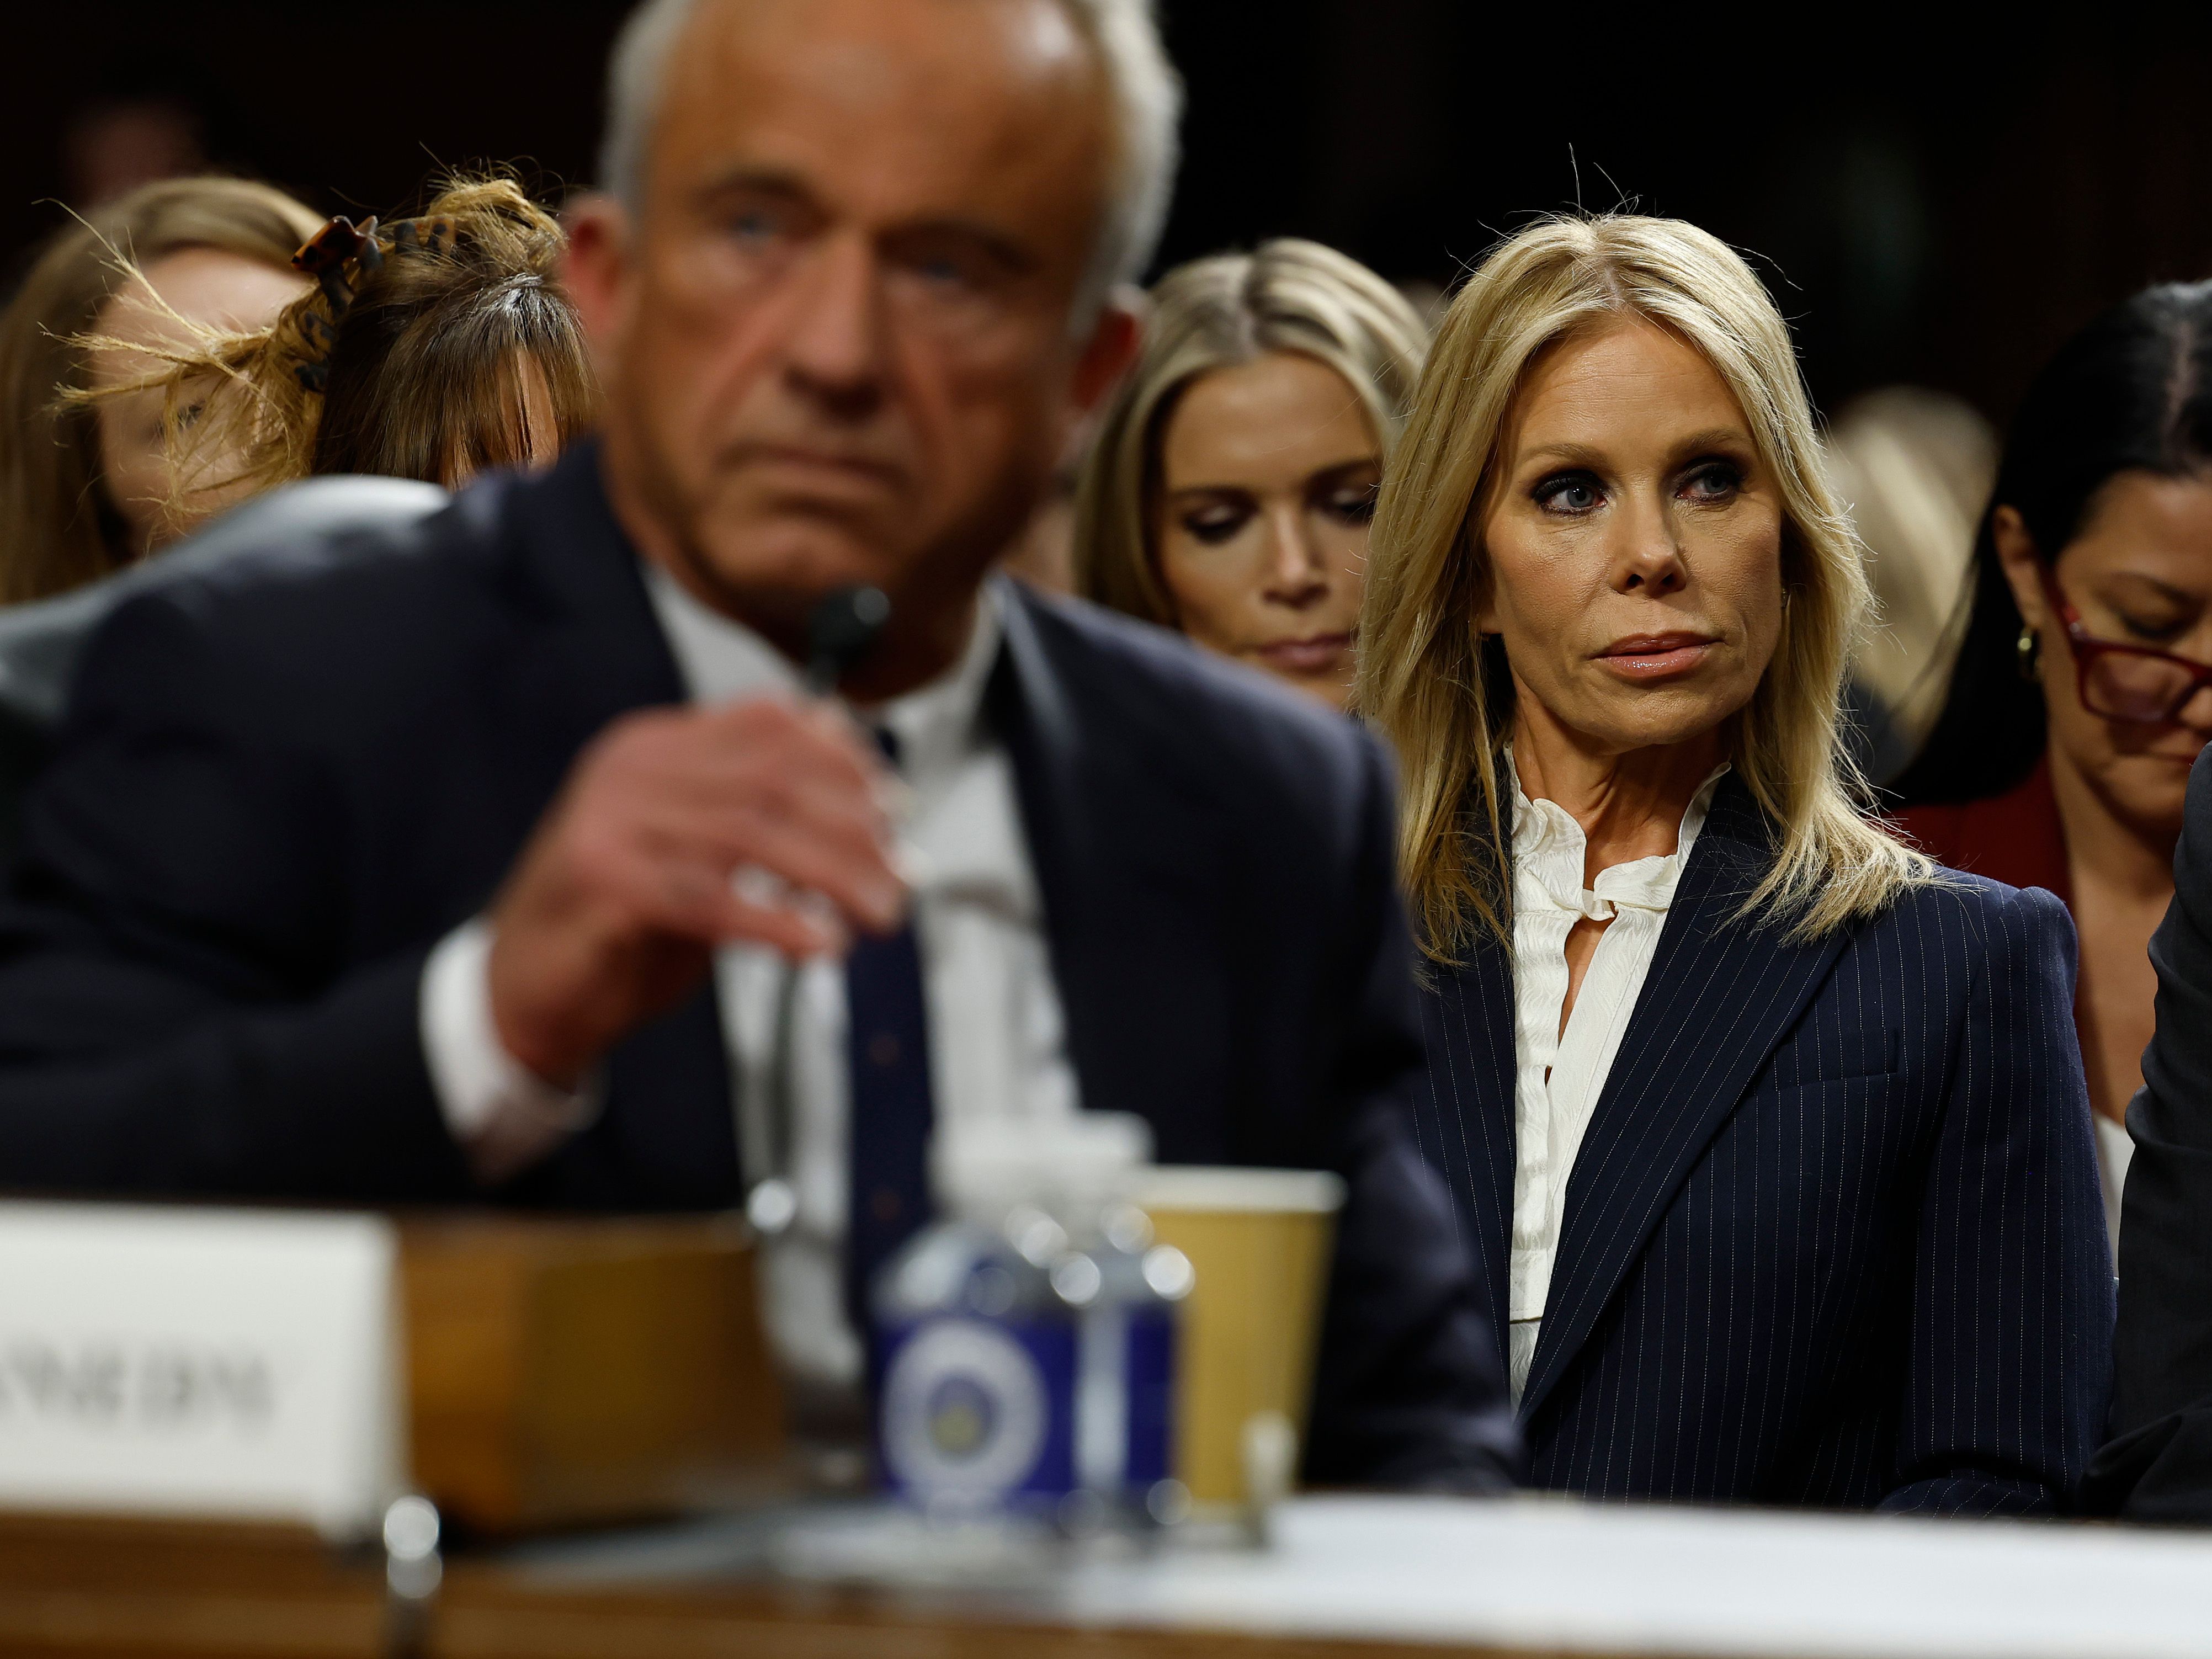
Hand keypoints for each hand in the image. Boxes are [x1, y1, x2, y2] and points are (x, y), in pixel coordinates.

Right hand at [485, 697, 903, 1085]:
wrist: (523, 990)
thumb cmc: (626, 926)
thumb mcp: (700, 855)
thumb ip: (767, 825)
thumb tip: (880, 822)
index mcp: (658, 746)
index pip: (772, 723)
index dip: (848, 762)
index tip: (898, 813)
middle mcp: (632, 769)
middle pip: (775, 779)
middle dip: (856, 830)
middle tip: (901, 881)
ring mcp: (610, 822)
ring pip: (753, 834)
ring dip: (835, 878)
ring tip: (880, 916)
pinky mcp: (602, 884)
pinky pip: (710, 897)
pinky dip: (777, 922)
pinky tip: (819, 946)